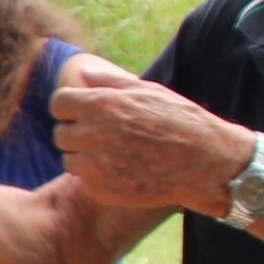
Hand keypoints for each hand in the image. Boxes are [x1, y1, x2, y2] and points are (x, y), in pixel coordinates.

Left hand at [51, 72, 250, 213]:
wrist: (204, 162)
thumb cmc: (179, 120)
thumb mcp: (147, 91)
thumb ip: (108, 81)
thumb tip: (83, 72)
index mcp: (98, 106)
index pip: (58, 104)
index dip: (71, 107)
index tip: (85, 112)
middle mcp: (89, 135)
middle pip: (61, 133)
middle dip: (78, 132)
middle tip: (106, 134)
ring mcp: (93, 166)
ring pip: (70, 160)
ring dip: (85, 156)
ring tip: (116, 153)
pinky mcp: (100, 190)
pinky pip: (86, 181)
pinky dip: (99, 177)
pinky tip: (124, 170)